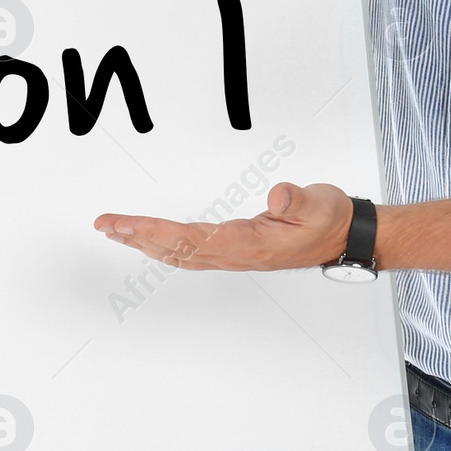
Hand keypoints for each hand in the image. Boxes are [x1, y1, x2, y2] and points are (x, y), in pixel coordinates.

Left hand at [94, 182, 353, 271]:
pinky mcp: (234, 247)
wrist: (345, 236)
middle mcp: (236, 253)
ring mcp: (234, 254)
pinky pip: (189, 250)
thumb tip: (277, 196)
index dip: (154, 231)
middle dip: (137, 236)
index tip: (125, 224)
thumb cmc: (329, 220)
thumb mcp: (319, 204)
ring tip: (115, 231)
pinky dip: (163, 244)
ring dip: (144, 242)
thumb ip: (296, 200)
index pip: (191, 238)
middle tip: (105, 224)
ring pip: (179, 252)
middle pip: (176, 249)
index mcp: (250, 244)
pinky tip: (148, 240)